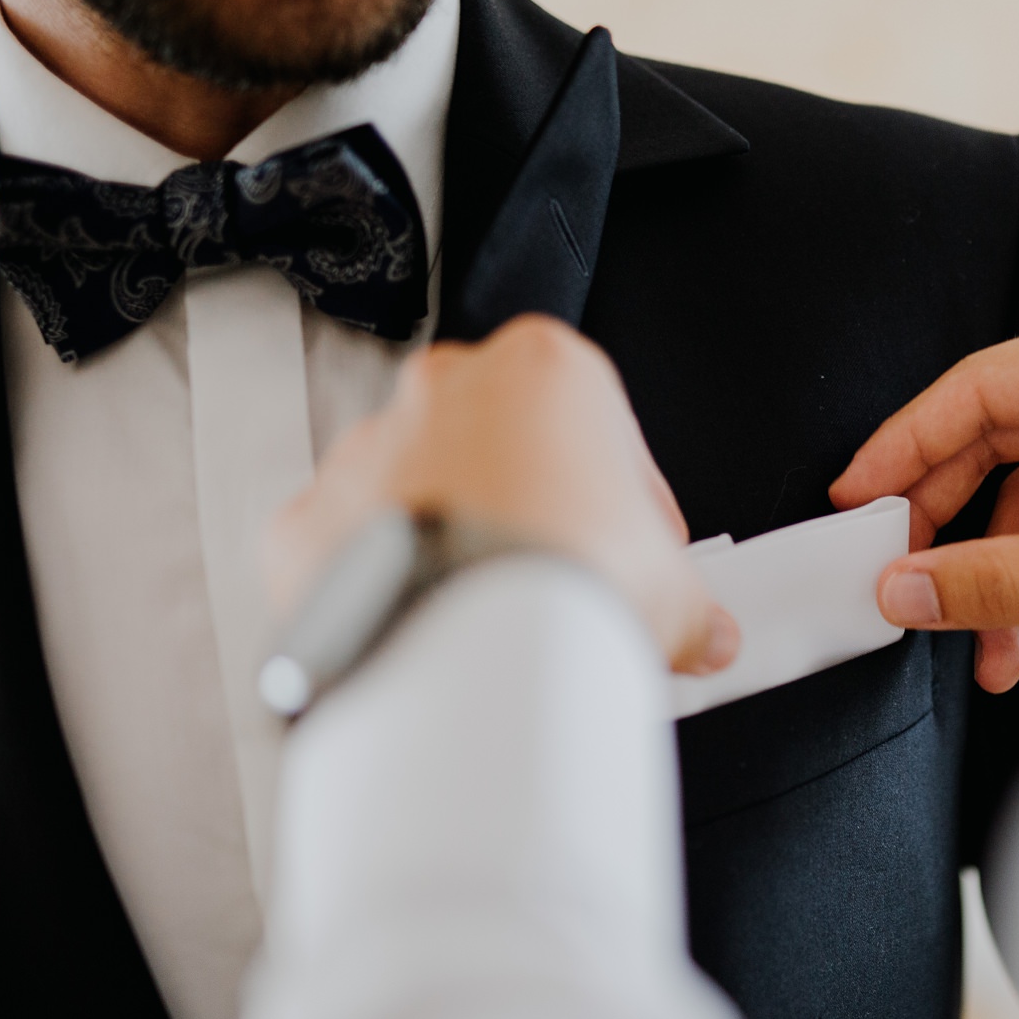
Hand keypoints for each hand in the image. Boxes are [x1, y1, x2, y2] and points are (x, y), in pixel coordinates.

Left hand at [268, 315, 737, 675]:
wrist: (472, 652)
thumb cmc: (569, 582)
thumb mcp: (673, 591)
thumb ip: (690, 605)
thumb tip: (703, 635)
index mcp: (543, 366)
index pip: (602, 423)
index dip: (628, 498)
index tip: (637, 549)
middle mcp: (447, 389)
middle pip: (505, 447)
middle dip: (537, 510)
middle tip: (571, 584)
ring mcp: (371, 450)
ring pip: (425, 490)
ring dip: (460, 541)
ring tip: (503, 621)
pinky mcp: (315, 520)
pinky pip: (359, 547)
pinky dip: (388, 583)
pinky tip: (434, 631)